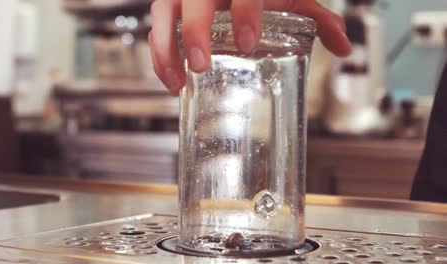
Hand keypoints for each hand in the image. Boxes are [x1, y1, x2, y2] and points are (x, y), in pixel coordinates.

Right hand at [149, 0, 351, 94]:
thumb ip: (316, 17)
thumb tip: (344, 46)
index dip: (244, 12)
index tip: (247, 42)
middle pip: (194, 0)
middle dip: (194, 31)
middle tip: (201, 65)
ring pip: (163, 12)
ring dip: (165, 49)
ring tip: (178, 83)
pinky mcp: (171, 6)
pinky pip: (156, 28)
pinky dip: (159, 55)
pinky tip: (171, 81)